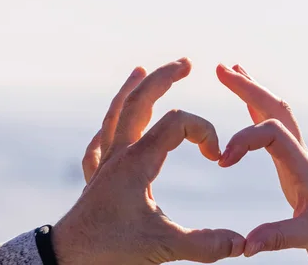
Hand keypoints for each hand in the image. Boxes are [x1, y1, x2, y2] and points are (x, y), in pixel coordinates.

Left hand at [53, 59, 245, 264]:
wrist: (66, 260)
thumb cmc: (109, 250)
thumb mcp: (162, 246)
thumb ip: (204, 243)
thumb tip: (241, 243)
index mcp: (138, 161)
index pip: (178, 123)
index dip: (205, 131)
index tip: (217, 158)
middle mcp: (120, 153)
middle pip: (140, 101)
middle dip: (165, 78)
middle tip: (186, 63)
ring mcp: (105, 163)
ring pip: (116, 114)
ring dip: (131, 90)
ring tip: (139, 69)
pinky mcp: (96, 178)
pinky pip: (99, 142)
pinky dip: (108, 127)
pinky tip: (110, 124)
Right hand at [216, 64, 307, 256]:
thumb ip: (278, 236)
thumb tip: (246, 246)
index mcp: (304, 166)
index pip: (274, 134)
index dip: (246, 140)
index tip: (223, 161)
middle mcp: (299, 149)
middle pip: (275, 107)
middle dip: (248, 87)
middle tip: (222, 70)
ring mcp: (294, 146)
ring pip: (273, 107)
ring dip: (251, 87)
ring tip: (227, 69)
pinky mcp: (289, 150)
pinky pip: (271, 119)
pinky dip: (254, 103)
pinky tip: (243, 93)